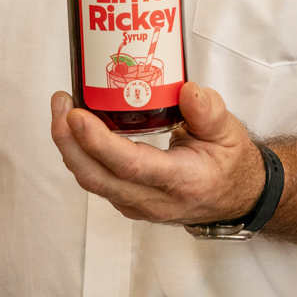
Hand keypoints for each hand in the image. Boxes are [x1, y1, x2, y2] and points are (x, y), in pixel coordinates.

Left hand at [49, 82, 264, 225]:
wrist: (235, 196)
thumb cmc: (229, 162)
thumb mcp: (229, 131)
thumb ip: (209, 111)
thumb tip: (187, 90)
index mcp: (183, 181)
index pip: (131, 166)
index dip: (98, 142)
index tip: (76, 115)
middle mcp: (156, 200)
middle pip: (98, 178)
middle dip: (69, 142)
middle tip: (61, 104)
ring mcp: (139, 206)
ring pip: (93, 182)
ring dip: (70, 148)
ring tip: (63, 110)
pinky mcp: (130, 202)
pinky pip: (97, 181)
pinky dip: (81, 156)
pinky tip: (77, 129)